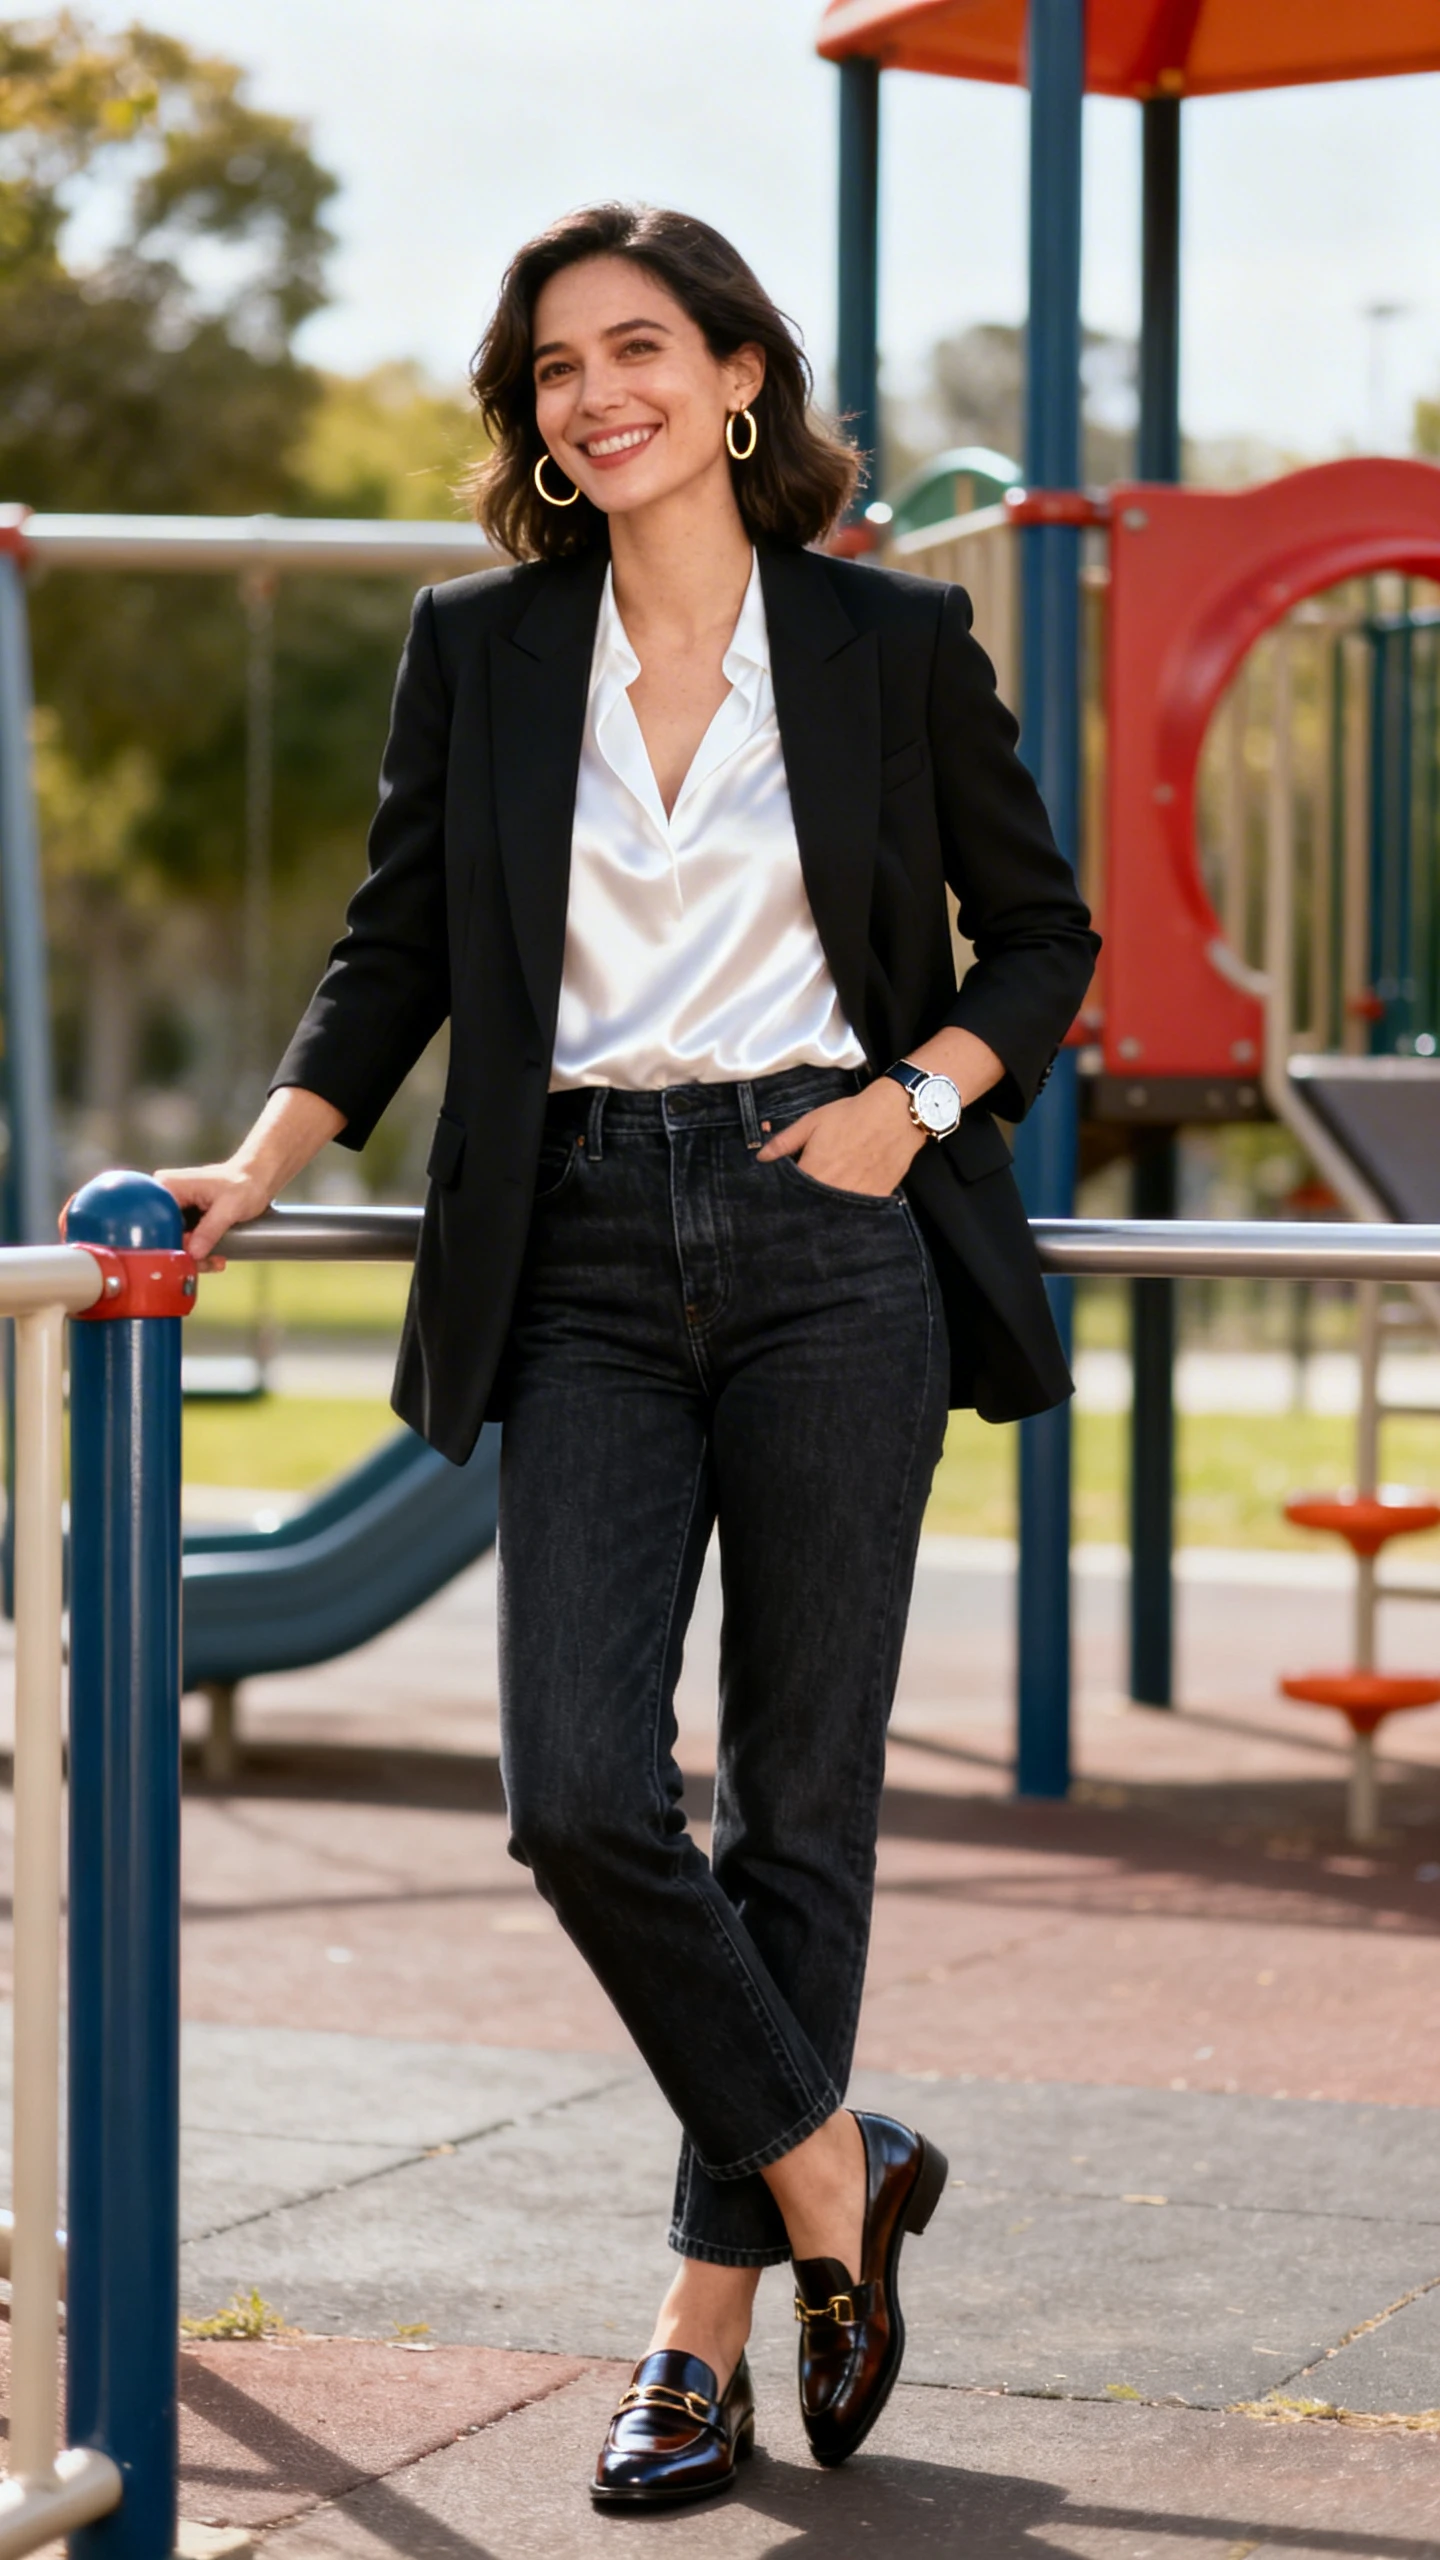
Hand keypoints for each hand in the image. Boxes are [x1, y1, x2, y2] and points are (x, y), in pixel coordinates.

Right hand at [152, 1160, 274, 1270]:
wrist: (257, 1178)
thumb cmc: (244, 1183)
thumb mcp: (229, 1207)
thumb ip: (210, 1229)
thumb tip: (193, 1253)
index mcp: (168, 1186)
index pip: (156, 1222)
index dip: (169, 1243)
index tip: (188, 1258)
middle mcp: (166, 1197)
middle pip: (164, 1234)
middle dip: (185, 1254)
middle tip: (208, 1263)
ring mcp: (175, 1208)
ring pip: (175, 1240)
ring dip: (195, 1256)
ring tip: (216, 1261)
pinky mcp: (185, 1217)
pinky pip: (186, 1239)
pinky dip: (199, 1252)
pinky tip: (215, 1257)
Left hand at [756, 1080, 923, 1196]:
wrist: (896, 1114)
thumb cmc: (852, 1115)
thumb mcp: (812, 1122)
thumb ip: (784, 1141)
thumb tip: (761, 1157)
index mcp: (814, 1171)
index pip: (790, 1195)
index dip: (784, 1198)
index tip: (778, 1200)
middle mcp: (834, 1188)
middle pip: (811, 1209)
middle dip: (804, 1208)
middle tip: (800, 1206)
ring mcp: (856, 1196)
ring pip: (834, 1214)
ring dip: (826, 1212)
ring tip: (822, 1208)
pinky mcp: (876, 1197)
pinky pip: (857, 1212)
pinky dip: (849, 1211)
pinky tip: (844, 1206)